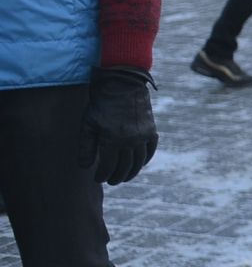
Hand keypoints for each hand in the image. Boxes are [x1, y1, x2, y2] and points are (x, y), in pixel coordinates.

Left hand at [79, 66, 156, 185]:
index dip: (102, 175)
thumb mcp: (88, 124)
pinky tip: (138, 164)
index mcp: (112, 139)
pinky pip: (149, 151)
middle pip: (124, 167)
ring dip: (131, 172)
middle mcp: (130, 140)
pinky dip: (144, 160)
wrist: (123, 85)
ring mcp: (143, 136)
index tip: (98, 179)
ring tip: (123, 177)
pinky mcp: (151, 131)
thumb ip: (86, 147)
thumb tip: (85, 166)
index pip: (108, 166)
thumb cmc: (102, 104)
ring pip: (138, 162)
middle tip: (111, 181)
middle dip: (116, 177)